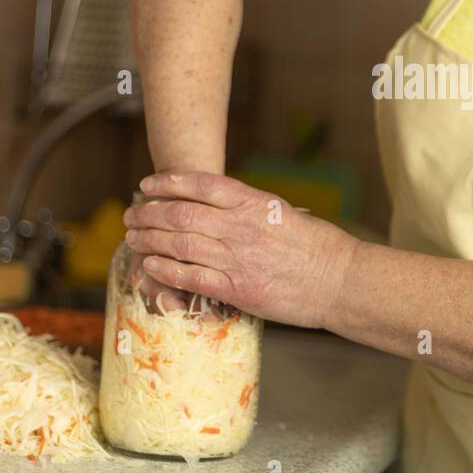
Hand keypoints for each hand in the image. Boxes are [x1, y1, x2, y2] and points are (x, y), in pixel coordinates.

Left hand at [121, 171, 358, 329]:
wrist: (340, 281)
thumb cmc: (319, 247)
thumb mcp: (284, 214)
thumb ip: (251, 209)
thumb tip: (223, 206)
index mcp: (254, 204)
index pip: (202, 185)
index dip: (169, 183)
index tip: (149, 185)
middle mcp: (241, 227)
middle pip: (181, 214)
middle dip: (150, 213)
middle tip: (131, 215)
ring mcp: (238, 259)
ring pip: (180, 245)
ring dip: (150, 241)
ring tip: (132, 239)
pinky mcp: (238, 289)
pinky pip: (192, 278)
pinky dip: (166, 271)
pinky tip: (149, 266)